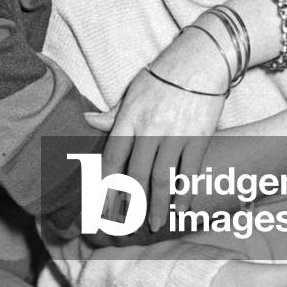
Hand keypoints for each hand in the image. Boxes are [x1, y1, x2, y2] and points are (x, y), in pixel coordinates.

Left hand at [102, 25, 228, 230]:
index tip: (99, 206)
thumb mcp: (133, 91)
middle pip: (135, 173)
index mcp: (130, 116)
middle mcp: (149, 127)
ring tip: (155, 224)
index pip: (112, 157)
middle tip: (125, 226)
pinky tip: (182, 209)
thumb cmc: (163, 75)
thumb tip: (87, 120)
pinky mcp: (198, 137)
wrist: (199, 59)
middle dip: (128, 204)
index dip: (104, 184)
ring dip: (158, 205)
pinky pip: (189, 171)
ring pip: (162, 177)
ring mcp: (175, 133)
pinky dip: (185, 193)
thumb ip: (113, 113)